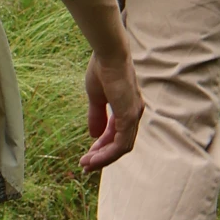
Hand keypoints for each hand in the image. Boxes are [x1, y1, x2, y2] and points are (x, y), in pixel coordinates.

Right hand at [80, 46, 143, 173]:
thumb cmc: (102, 69)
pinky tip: (94, 158)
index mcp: (127, 108)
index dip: (102, 146)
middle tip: (85, 166)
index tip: (88, 155)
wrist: (108, 53)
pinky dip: (107, 153)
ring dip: (103, 158)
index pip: (116, 134)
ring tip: (86, 164)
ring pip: (121, 148)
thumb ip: (96, 115)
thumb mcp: (96, 97)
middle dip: (102, 156)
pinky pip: (120, 144)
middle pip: (120, 144)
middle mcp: (134, 114)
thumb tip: (94, 135)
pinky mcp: (129, 116)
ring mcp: (133, 116)